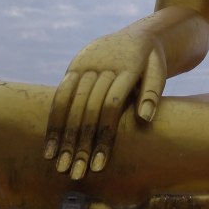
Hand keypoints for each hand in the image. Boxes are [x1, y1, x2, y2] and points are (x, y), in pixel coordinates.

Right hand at [42, 30, 164, 180]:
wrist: (139, 35)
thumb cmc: (151, 63)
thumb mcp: (159, 72)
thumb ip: (152, 93)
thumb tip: (145, 119)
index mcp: (128, 66)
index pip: (112, 105)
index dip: (105, 135)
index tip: (99, 165)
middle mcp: (105, 64)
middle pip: (89, 108)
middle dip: (82, 142)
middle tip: (76, 173)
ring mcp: (87, 64)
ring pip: (71, 102)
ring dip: (64, 135)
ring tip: (60, 164)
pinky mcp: (75, 66)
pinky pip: (60, 93)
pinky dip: (54, 119)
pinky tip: (50, 143)